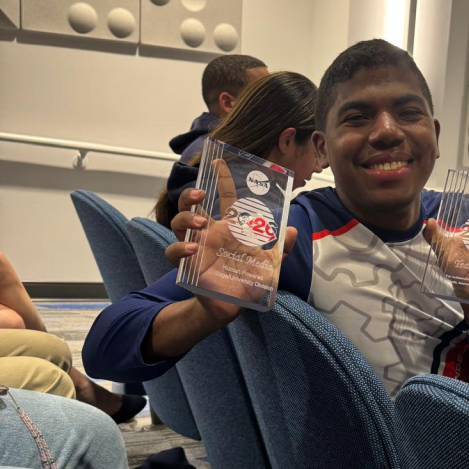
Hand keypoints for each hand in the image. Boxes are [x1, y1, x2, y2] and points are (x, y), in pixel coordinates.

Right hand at [164, 161, 296, 323]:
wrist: (234, 306)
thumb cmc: (249, 279)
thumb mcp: (271, 263)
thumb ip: (283, 248)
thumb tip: (293, 231)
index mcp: (228, 227)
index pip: (223, 197)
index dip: (221, 179)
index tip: (218, 162)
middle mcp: (209, 234)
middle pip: (190, 206)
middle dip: (189, 195)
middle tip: (200, 193)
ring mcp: (196, 248)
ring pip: (177, 224)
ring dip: (186, 218)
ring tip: (200, 222)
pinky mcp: (188, 266)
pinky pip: (174, 253)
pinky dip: (179, 248)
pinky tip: (193, 249)